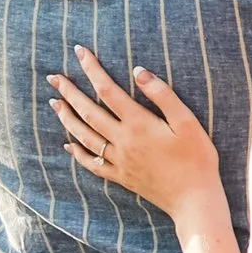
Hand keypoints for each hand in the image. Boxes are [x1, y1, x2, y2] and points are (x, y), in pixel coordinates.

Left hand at [49, 47, 225, 220]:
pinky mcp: (121, 177)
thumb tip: (138, 71)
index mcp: (139, 124)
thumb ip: (162, 95)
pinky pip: (92, 164)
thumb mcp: (187, 122)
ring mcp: (119, 161)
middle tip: (54, 77)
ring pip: (85, 136)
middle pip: (88, 112)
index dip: (92, 69)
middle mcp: (123, 141)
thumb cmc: (197, 159)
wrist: (194, 200)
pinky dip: (78, 153)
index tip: (79, 52)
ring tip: (54, 103)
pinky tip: (68, 145)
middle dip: (70, 92)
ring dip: (67, 118)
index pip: (107, 90)